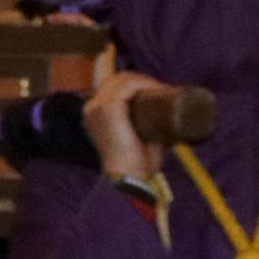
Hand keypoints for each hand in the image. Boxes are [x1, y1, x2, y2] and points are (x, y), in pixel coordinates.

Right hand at [85, 68, 168, 186]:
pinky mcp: (108, 108)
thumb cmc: (134, 165)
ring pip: (124, 80)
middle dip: (142, 81)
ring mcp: (98, 106)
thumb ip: (146, 128)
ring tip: (162, 89)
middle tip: (163, 91)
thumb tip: (166, 119)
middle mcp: (92, 108)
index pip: (114, 88)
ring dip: (145, 80)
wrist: (127, 179)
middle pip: (119, 80)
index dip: (136, 85)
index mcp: (95, 115)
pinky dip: (143, 83)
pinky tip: (155, 87)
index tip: (158, 92)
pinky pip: (127, 86)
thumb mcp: (137, 140)